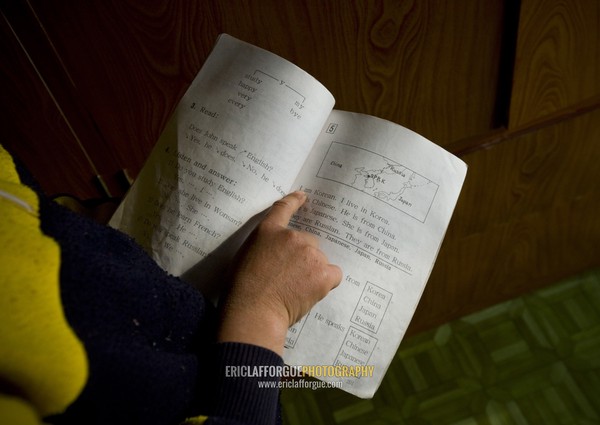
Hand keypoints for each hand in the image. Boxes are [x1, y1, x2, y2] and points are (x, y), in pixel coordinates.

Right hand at [217, 191, 341, 354]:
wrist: (254, 309)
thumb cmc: (243, 288)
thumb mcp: (245, 255)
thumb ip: (265, 246)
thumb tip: (279, 254)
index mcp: (269, 230)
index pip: (283, 208)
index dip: (294, 201)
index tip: (302, 196)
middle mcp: (292, 237)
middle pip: (309, 241)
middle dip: (303, 256)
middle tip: (289, 277)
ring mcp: (310, 254)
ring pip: (320, 260)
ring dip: (313, 271)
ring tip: (296, 289)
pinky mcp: (323, 274)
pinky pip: (333, 274)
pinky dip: (326, 282)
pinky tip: (312, 291)